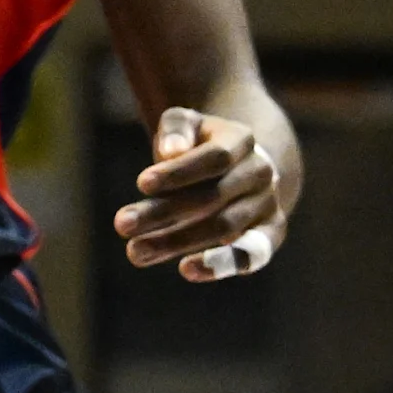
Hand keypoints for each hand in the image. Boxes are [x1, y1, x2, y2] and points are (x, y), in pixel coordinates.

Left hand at [117, 106, 287, 280]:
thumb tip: (170, 151)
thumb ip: (176, 128)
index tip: (141, 184)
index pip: (214, 158)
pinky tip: (187, 270)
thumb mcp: (186, 123)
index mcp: (240, 140)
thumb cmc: (201, 143)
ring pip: (224, 227)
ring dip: (177, 241)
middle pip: (212, 197)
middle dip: (163, 213)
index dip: (179, 172)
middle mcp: (260, 172)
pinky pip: (254, 253)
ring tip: (135, 252)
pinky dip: (224, 263)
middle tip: (121, 225)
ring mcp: (268, 204)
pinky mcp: (271, 234)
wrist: (244, 165)